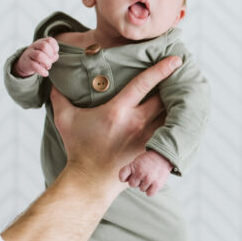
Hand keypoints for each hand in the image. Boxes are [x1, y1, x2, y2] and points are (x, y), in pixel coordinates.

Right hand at [14, 37, 58, 76]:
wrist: (24, 64)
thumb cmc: (38, 58)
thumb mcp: (46, 54)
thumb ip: (53, 55)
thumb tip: (55, 56)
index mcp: (40, 42)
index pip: (49, 40)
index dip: (55, 47)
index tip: (54, 54)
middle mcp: (34, 46)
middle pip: (44, 45)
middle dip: (51, 55)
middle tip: (50, 61)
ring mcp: (29, 54)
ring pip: (39, 55)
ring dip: (47, 62)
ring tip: (48, 67)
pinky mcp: (26, 63)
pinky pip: (34, 66)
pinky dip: (42, 71)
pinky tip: (45, 73)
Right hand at [50, 56, 180, 189]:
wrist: (90, 181)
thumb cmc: (78, 149)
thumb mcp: (65, 120)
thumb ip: (60, 97)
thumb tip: (53, 80)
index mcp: (117, 111)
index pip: (144, 83)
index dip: (161, 69)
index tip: (176, 59)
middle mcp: (136, 123)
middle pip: (164, 98)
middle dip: (174, 85)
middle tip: (184, 74)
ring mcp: (146, 139)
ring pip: (171, 116)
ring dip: (179, 105)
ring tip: (188, 93)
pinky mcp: (151, 151)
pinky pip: (169, 134)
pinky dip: (177, 124)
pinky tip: (184, 118)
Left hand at [119, 150, 172, 195]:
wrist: (162, 157)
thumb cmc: (148, 161)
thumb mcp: (136, 161)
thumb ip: (129, 170)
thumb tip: (124, 181)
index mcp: (133, 166)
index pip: (122, 176)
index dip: (125, 178)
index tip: (130, 176)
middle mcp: (140, 173)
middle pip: (132, 185)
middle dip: (137, 181)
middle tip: (143, 175)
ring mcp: (148, 179)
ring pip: (141, 189)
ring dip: (145, 185)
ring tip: (150, 177)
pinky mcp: (157, 184)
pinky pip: (149, 194)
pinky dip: (150, 191)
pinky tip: (153, 184)